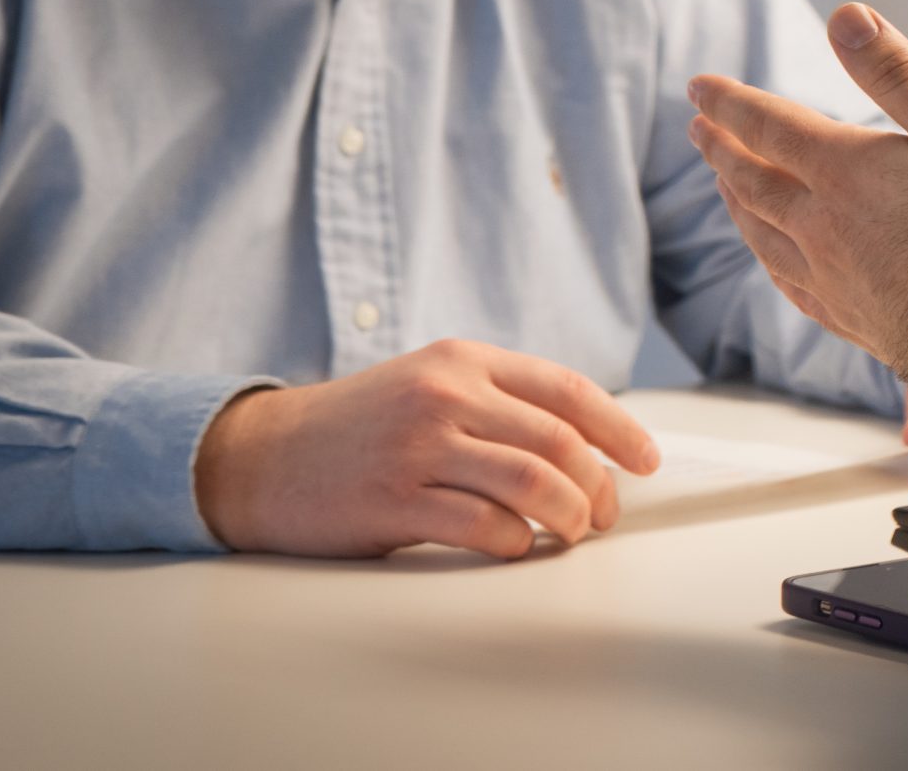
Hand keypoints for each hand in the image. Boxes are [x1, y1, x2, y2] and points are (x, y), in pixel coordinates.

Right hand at [193, 339, 659, 558]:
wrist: (262, 456)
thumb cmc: (358, 427)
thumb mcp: (428, 384)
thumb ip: (496, 401)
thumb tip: (583, 445)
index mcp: (462, 360)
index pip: (566, 390)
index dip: (618, 428)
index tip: (646, 460)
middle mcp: (445, 395)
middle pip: (558, 441)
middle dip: (599, 485)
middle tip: (605, 514)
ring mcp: (418, 446)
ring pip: (531, 483)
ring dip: (567, 517)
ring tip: (570, 534)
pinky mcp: (393, 499)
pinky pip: (483, 526)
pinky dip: (516, 543)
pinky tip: (516, 547)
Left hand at [687, 3, 907, 379]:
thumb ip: (897, 73)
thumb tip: (844, 15)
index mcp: (844, 172)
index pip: (768, 127)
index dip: (730, 103)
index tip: (698, 87)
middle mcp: (822, 226)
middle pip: (753, 183)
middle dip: (721, 150)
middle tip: (698, 129)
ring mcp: (832, 278)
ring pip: (763, 236)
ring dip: (737, 203)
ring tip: (723, 185)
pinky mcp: (852, 320)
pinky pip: (790, 286)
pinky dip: (769, 260)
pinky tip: (772, 262)